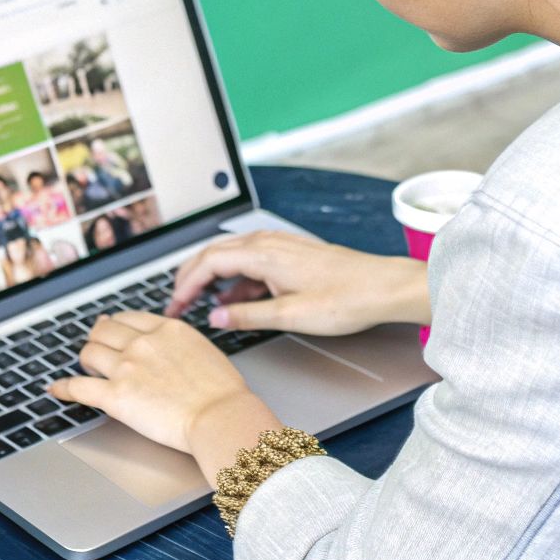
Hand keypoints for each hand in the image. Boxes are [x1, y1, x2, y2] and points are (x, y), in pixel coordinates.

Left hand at [49, 312, 278, 483]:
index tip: (111, 330)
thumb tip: (171, 350)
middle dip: (98, 339)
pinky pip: (79, 387)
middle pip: (103, 331)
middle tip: (96, 349)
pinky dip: (64, 388)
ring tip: (85, 369)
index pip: (128, 318)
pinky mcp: (115, 396)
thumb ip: (180, 345)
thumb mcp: (205, 351)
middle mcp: (143, 342)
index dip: (115, 325)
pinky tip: (56, 389)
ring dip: (85, 361)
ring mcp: (126, 367)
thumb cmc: (223, 394)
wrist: (221, 416)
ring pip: (89, 353)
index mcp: (167, 329)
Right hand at [166, 230, 429, 335]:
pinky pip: (251, 261)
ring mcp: (280, 246)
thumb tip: (215, 317)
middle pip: (214, 254)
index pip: (208, 262)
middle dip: (190, 277)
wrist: (384, 287)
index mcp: (264, 253)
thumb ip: (247, 315)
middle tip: (176, 303)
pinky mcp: (291, 255)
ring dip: (211, 277)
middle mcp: (269, 242)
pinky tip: (234, 300)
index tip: (174, 306)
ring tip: (198, 303)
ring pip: (232, 256)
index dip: (186, 284)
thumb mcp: (290, 315)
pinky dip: (235, 279)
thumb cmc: (346, 299)